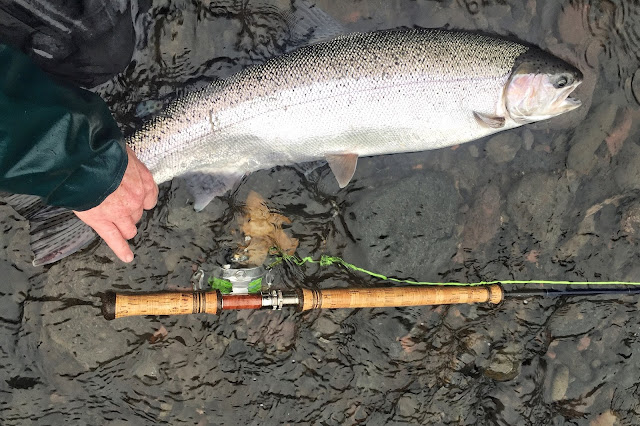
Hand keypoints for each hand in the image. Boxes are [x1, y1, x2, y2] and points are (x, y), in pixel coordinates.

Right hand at [74, 146, 157, 261]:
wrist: (81, 159)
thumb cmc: (100, 151)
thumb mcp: (123, 152)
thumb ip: (128, 166)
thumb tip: (124, 167)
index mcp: (143, 181)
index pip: (149, 198)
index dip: (140, 200)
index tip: (135, 199)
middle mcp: (136, 199)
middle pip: (137, 214)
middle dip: (129, 212)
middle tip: (116, 206)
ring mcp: (120, 213)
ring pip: (129, 229)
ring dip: (124, 227)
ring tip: (115, 224)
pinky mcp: (102, 222)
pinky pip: (114, 240)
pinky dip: (122, 250)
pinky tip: (128, 257)